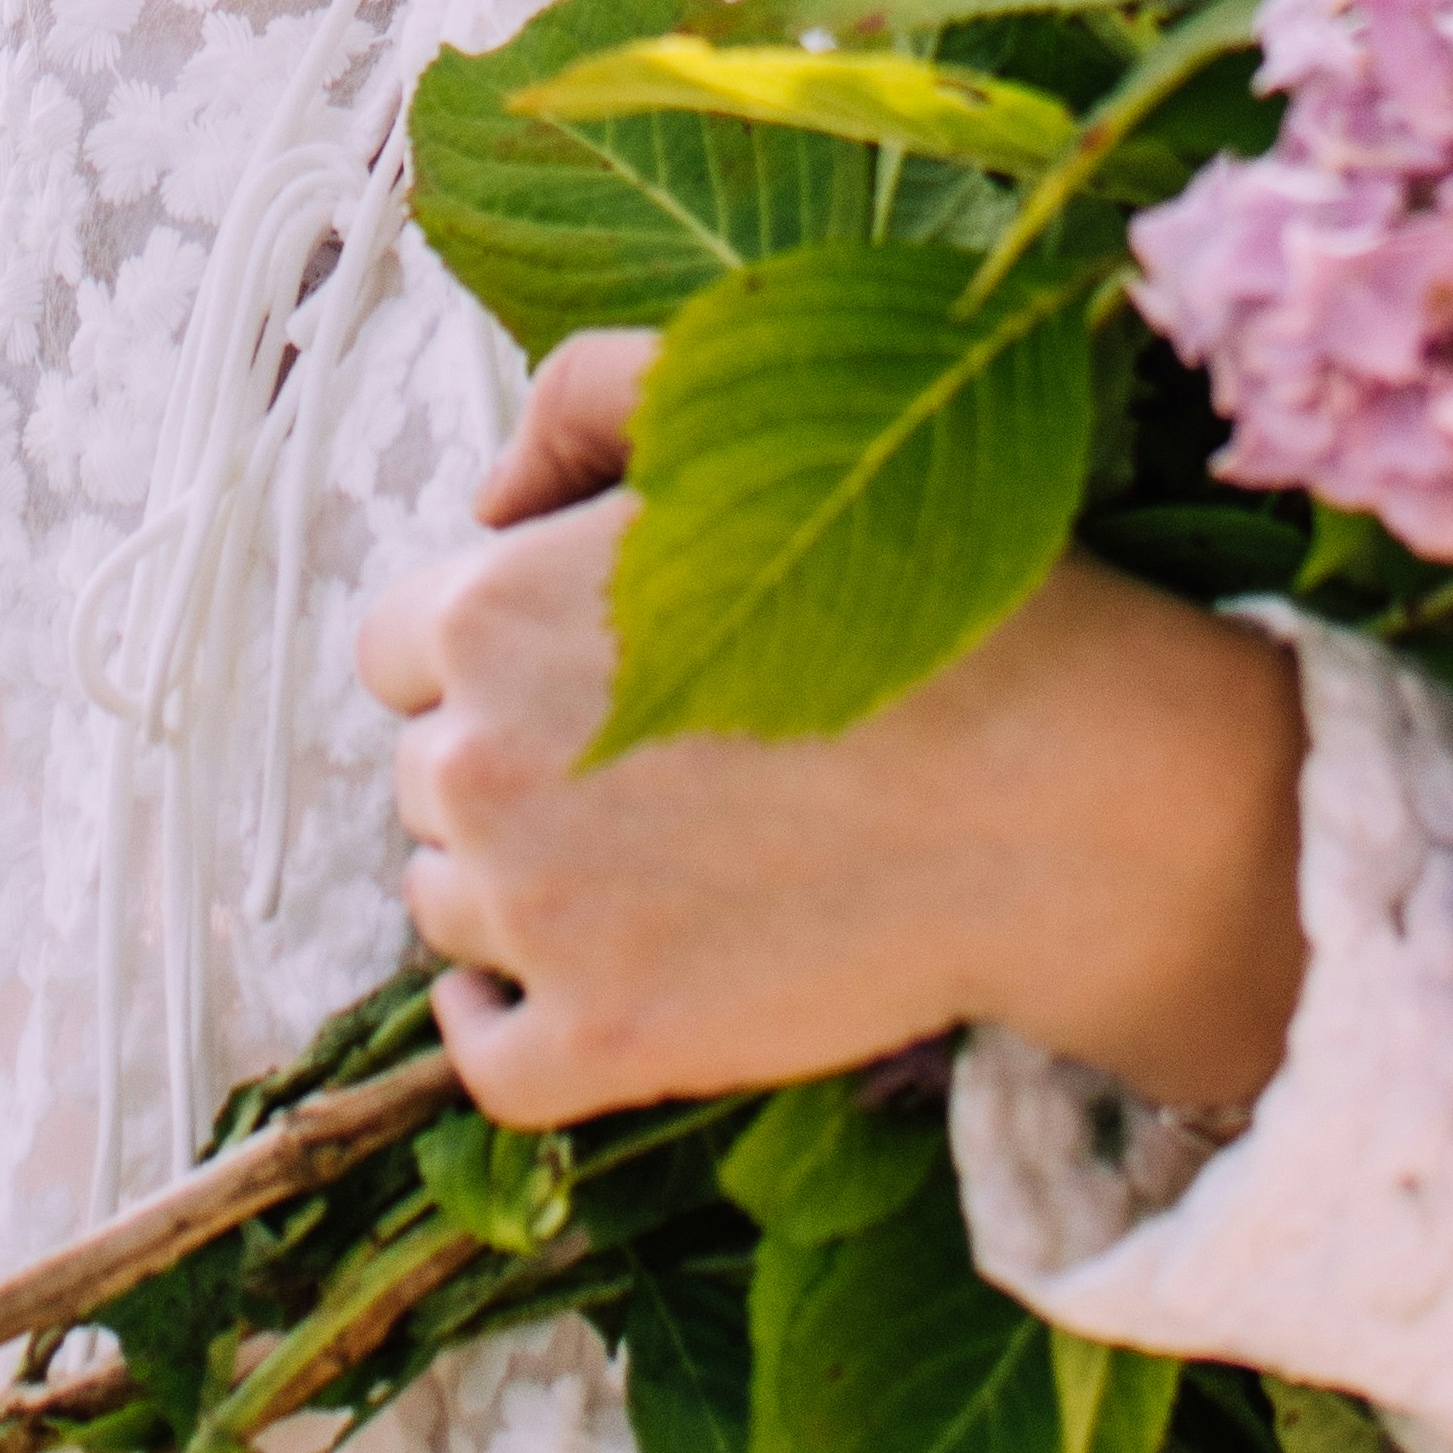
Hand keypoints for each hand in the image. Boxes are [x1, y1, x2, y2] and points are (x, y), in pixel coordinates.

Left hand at [352, 329, 1306, 1133]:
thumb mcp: (736, 413)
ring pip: (447, 904)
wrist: (1051, 787)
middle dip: (507, 762)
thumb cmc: (906, 583)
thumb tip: (483, 498)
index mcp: (487, 607)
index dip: (483, 652)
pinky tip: (558, 984)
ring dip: (513, 884)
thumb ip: (581, 398)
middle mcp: (479, 760)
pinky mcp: (604, 1043)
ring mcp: (537, 917)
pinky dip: (498, 1022)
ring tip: (644, 855)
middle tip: (641, 761)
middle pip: (426, 774)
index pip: (400, 645)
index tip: (577, 671)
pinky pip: (481, 1054)